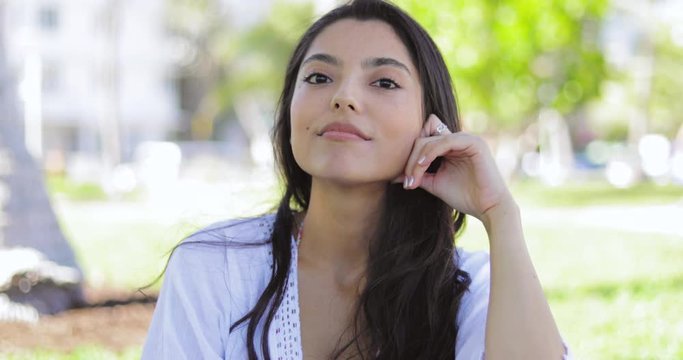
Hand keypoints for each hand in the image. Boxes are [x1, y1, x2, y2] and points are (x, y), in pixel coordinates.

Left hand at [395, 114, 514, 222]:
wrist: (488, 209)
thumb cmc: (465, 197)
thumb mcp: (435, 183)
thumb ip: (418, 175)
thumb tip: (393, 175)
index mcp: (451, 146)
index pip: (423, 135)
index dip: (411, 153)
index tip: (404, 176)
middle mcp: (458, 138)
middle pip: (423, 136)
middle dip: (410, 159)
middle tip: (408, 181)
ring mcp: (467, 138)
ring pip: (430, 139)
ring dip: (417, 160)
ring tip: (413, 179)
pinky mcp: (473, 143)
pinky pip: (444, 141)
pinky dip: (429, 154)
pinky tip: (422, 167)